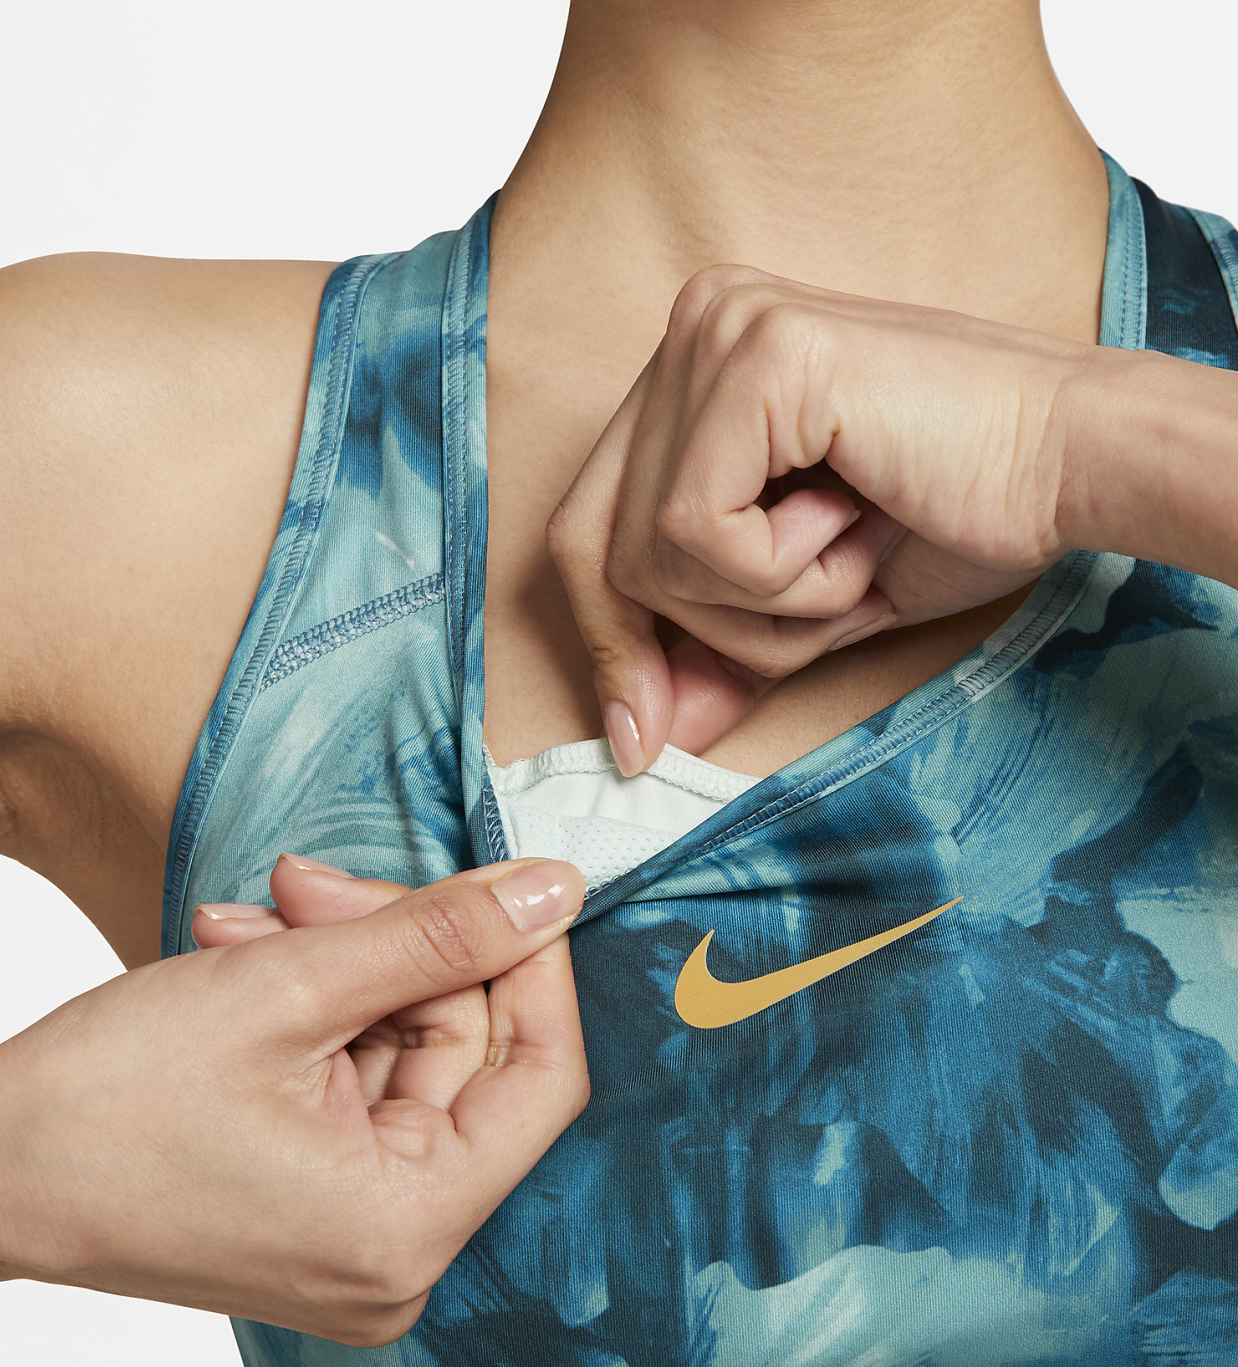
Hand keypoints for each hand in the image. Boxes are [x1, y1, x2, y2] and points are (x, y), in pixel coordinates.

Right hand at [0, 858, 587, 1346]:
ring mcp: (353, 1236)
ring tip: (249, 924)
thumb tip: (557, 889)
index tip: (505, 879)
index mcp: (407, 1225)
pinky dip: (316, 1010)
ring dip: (340, 965)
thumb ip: (438, 933)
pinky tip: (248, 961)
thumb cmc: (102, 1098)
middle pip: (463, 1052)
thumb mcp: (290, 988)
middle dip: (396, 946)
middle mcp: (396, 1254)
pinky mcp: (313, 1207)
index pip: (542, 1075)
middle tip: (308, 884)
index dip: (528, 963)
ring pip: (404, 1051)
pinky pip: (357, 1081)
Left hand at [547, 265, 1089, 771]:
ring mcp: (718, 330)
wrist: (1080, 462)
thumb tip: (637, 739)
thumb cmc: (955, 516)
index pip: (586, 526)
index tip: (644, 733)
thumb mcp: (800, 606)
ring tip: (856, 542)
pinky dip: (783, 572)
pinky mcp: (759, 354)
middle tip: (813, 619)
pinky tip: (859, 517)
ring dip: (764, 601)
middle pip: (595, 543)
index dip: (611, 640)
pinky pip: (696, 530)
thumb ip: (710, 657)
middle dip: (695, 632)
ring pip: (646, 549)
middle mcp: (690, 328)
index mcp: (691, 370)